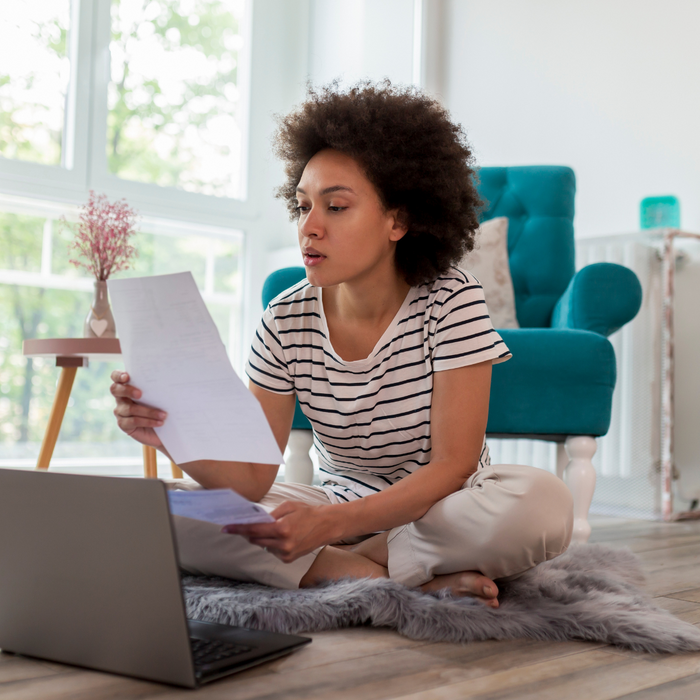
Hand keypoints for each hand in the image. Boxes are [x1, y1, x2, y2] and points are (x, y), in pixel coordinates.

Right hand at [110, 371, 165, 448]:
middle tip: (140, 394)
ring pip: (130, 409)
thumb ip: (157, 387)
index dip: (118, 376)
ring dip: (148, 411)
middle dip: (127, 390)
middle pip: (116, 390)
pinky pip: (134, 421)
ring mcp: (120, 411)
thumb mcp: (160, 395)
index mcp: (127, 386)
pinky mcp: (123, 424)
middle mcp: (120, 397)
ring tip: (163, 415)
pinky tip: (159, 422)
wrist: (163, 428)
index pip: (116, 377)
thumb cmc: (161, 406)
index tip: (127, 377)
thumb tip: (168, 381)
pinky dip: (148, 421)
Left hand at [222, 501, 338, 562]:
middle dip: (249, 532)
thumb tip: (255, 522)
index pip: (254, 530)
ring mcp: (286, 554)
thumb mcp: (288, 506)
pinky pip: (271, 551)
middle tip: (245, 525)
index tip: (226, 528)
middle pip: (255, 540)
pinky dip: (271, 544)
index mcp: (282, 529)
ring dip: (262, 538)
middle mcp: (283, 544)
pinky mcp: (288, 559)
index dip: (238, 529)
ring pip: (263, 546)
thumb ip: (270, 515)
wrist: (326, 526)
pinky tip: (281, 537)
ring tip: (274, 529)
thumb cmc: (308, 513)